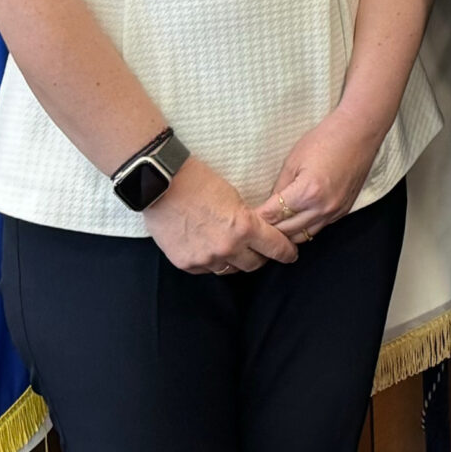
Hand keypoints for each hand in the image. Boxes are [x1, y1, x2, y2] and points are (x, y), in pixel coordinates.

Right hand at [144, 156, 298, 275]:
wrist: (160, 184)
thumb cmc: (198, 182)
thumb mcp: (233, 196)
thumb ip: (247, 219)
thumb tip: (256, 233)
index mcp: (245, 228)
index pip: (276, 249)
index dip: (287, 252)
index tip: (290, 254)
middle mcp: (227, 248)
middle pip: (254, 264)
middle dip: (259, 256)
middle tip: (258, 249)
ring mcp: (206, 258)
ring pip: (230, 269)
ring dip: (233, 260)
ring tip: (228, 246)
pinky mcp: (186, 263)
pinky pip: (206, 269)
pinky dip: (210, 261)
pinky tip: (205, 247)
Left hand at [264, 112, 386, 242]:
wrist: (358, 133)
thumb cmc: (325, 140)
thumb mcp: (293, 160)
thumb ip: (280, 187)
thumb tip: (268, 207)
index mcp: (307, 193)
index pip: (274, 216)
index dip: (257, 218)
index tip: (244, 220)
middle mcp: (322, 208)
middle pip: (287, 232)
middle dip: (269, 231)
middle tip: (253, 228)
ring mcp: (335, 212)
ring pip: (303, 236)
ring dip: (286, 234)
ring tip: (271, 229)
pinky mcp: (343, 211)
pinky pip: (318, 228)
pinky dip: (303, 228)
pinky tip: (293, 222)